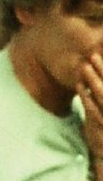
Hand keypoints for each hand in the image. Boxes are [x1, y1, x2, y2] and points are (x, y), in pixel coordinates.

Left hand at [79, 50, 102, 180]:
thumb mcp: (102, 114)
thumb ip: (97, 97)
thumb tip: (91, 83)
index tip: (100, 55)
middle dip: (102, 69)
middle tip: (93, 55)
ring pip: (102, 94)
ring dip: (93, 79)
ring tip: (85, 67)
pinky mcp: (98, 125)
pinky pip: (92, 108)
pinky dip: (86, 96)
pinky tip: (80, 86)